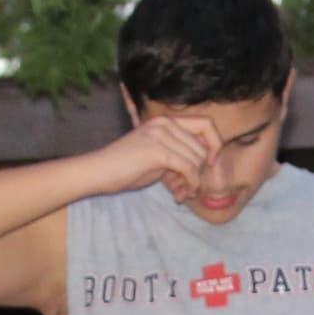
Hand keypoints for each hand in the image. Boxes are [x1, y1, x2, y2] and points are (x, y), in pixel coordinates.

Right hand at [93, 110, 228, 205]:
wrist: (98, 172)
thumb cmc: (125, 167)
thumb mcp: (157, 154)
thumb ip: (178, 152)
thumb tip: (205, 162)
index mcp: (166, 121)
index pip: (207, 124)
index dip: (215, 143)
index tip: (209, 163)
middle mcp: (165, 123)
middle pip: (203, 147)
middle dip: (200, 171)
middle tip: (187, 188)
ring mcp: (160, 135)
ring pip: (196, 159)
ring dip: (193, 181)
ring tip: (181, 192)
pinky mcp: (156, 151)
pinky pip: (187, 168)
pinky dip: (190, 183)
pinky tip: (181, 194)